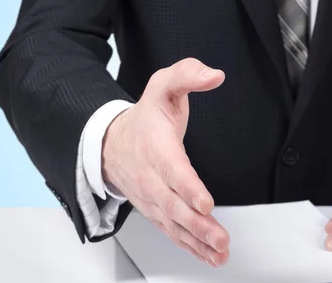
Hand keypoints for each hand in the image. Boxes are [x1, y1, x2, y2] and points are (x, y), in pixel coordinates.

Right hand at [102, 58, 229, 266]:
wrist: (112, 143)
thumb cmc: (145, 117)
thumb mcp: (163, 85)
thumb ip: (187, 74)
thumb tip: (214, 75)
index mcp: (156, 146)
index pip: (172, 169)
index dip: (188, 187)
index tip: (205, 203)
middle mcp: (152, 176)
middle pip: (173, 204)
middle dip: (196, 224)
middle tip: (219, 237)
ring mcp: (152, 197)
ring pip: (173, 223)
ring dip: (196, 241)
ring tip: (219, 252)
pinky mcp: (156, 209)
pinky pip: (171, 231)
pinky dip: (189, 246)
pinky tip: (209, 256)